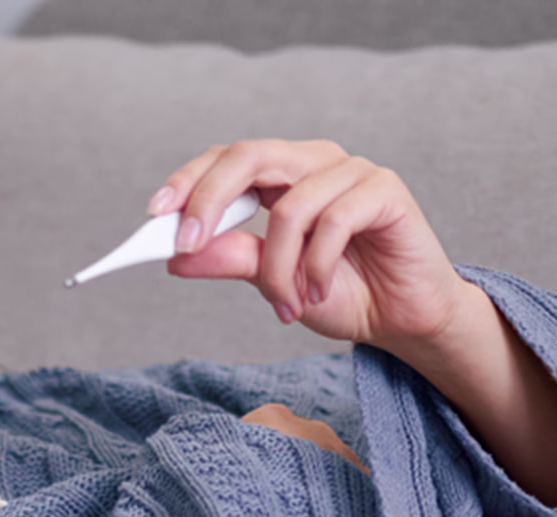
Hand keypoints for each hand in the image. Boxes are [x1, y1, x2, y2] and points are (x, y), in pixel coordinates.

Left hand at [149, 140, 479, 355]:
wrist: (402, 321)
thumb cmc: (342, 293)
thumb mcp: (273, 282)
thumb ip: (230, 260)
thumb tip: (176, 255)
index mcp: (284, 174)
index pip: (227, 159)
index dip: (189, 181)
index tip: (155, 214)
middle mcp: (315, 162)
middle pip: (249, 156)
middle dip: (209, 200)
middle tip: (188, 244)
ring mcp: (352, 171)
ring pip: (290, 207)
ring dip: (278, 269)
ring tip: (287, 307)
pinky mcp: (385, 190)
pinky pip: (334, 221)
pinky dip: (316, 267)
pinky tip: (319, 294)